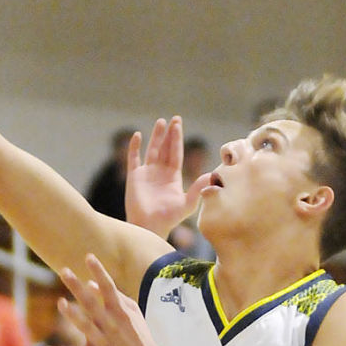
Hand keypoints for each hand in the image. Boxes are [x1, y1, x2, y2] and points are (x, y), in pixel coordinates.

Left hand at [49, 257, 163, 345]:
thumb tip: (90, 283)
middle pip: (92, 304)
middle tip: (64, 271)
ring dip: (73, 315)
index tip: (89, 256)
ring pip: (86, 327)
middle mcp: (111, 326)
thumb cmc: (138, 335)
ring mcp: (103, 343)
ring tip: (61, 302)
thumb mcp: (132, 313)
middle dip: (78, 287)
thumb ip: (114, 297)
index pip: (109, 288)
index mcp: (121, 313)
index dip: (99, 272)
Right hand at [124, 116, 206, 239]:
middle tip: (174, 119)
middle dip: (169, 134)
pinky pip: (133, 158)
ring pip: (152, 149)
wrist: (149, 227)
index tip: (178, 124)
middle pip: (165, 148)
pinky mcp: (134, 176)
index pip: (176, 153)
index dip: (178, 139)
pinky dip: (134, 147)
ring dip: (156, 136)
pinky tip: (137, 135)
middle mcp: (160, 172)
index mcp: (173, 177)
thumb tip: (211, 175)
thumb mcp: (187, 204)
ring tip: (160, 122)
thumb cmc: (168, 218)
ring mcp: (147, 173)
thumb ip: (198, 189)